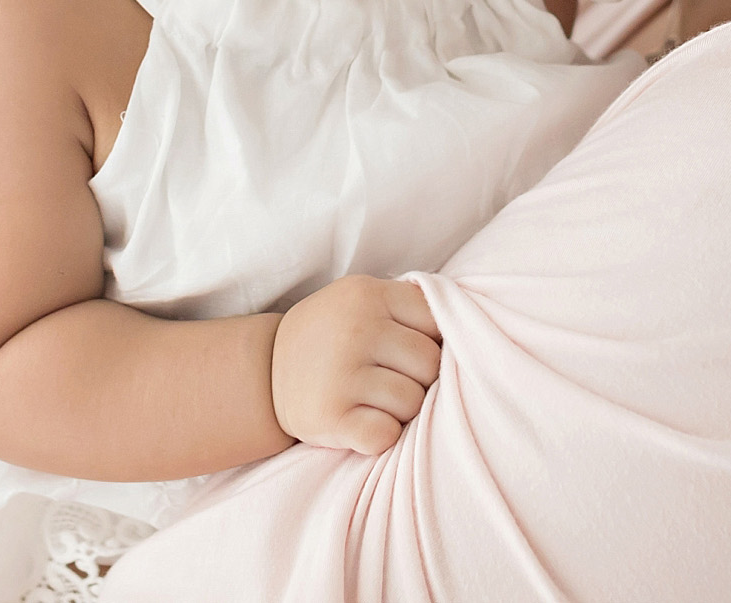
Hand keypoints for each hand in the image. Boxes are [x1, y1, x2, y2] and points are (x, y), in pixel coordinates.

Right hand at [270, 276, 441, 454]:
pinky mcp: (330, 417)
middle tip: (385, 379)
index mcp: (368, 295)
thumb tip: (469, 332)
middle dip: (418, 379)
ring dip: (398, 410)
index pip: (438, 321)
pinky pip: (387, 436)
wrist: (261, 372)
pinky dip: (379, 436)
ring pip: (413, 403)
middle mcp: (356, 329)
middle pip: (430, 365)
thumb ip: (406, 308)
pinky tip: (359, 422)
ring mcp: (341, 374)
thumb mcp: (360, 302)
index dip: (429, 341)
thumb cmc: (331, 338)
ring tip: (369, 400)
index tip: (406, 351)